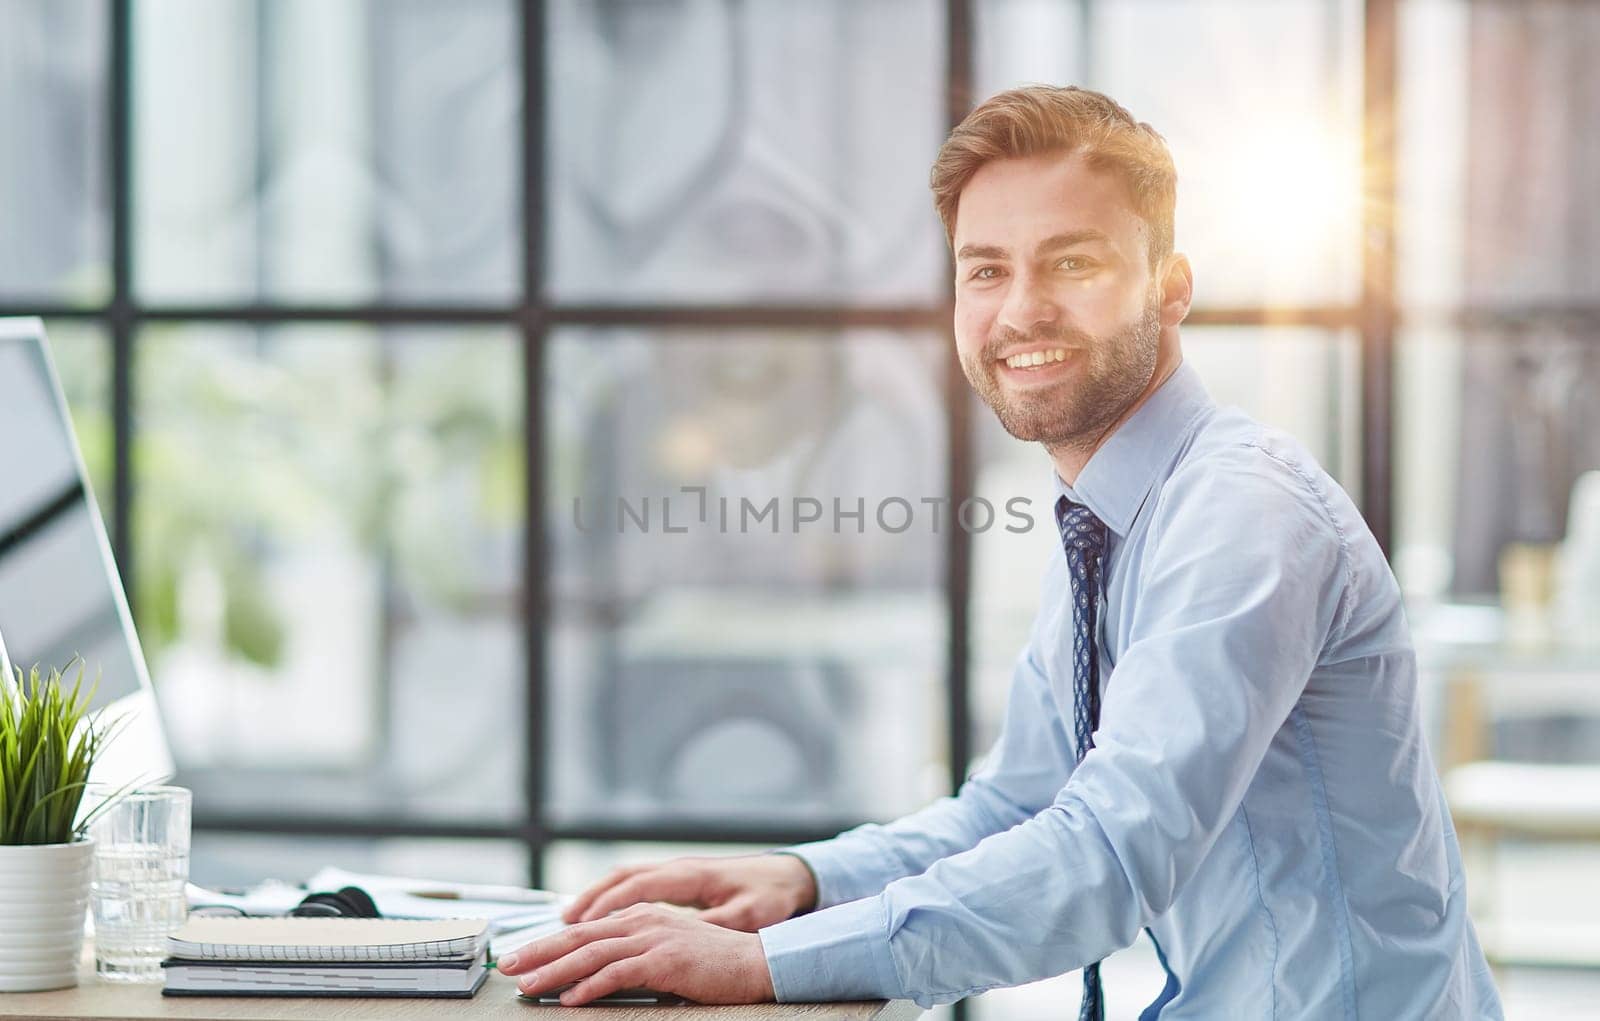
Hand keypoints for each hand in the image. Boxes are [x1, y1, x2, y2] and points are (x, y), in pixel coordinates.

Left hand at [498, 903, 774, 1004]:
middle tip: (509, 968)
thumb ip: (632, 958)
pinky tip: (571, 999)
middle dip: (539, 952)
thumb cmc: (713, 965)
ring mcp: (654, 937)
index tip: (520, 957)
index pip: (584, 929)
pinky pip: (618, 973)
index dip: (547, 943)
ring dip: (555, 971)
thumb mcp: (666, 954)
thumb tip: (592, 977)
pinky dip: (590, 985)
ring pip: (591, 953)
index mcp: (640, 916)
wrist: (756, 964)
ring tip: (529, 986)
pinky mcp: (665, 959)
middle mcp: (642, 920)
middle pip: (579, 936)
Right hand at [561, 853, 816, 930]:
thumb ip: (711, 925)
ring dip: (594, 898)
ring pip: (623, 879)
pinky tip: (597, 917)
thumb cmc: (769, 896)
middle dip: (587, 902)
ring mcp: (676, 871)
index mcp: (690, 876)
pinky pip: (635, 883)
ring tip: (566, 923)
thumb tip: (680, 937)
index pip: (637, 887)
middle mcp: (677, 868)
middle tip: (561, 924)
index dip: (606, 906)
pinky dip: (611, 897)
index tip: (580, 925)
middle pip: (620, 879)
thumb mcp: (746, 915)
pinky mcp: (678, 879)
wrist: (788, 874)